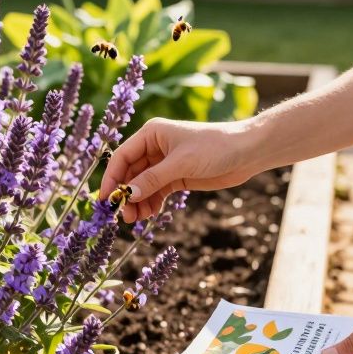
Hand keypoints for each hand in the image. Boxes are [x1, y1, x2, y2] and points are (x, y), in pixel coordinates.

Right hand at [98, 118, 260, 222]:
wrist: (247, 152)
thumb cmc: (214, 147)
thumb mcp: (181, 163)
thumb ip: (153, 179)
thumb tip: (128, 195)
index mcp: (151, 134)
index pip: (122, 157)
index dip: (112, 178)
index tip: (105, 199)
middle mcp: (154, 147)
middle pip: (130, 174)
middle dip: (126, 195)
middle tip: (123, 216)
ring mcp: (165, 163)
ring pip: (142, 186)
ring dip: (137, 202)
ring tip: (135, 219)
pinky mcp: (176, 177)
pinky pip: (156, 192)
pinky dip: (151, 204)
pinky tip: (150, 214)